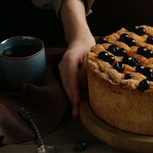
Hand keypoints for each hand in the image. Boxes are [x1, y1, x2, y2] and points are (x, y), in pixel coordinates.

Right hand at [60, 0, 94, 117]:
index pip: (71, 78)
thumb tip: (83, 86)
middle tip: (76, 114)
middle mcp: (63, 65)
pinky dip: (71, 93)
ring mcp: (62, 69)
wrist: (79, 38)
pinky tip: (75, 102)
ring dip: (71, 98)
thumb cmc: (88, 46)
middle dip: (72, 100)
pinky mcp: (64, 72)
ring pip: (66, 86)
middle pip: (67, 85)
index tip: (76, 102)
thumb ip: (86, 70)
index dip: (74, 91)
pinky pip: (67, 84)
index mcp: (70, 60)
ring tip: (76, 112)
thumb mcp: (91, 56)